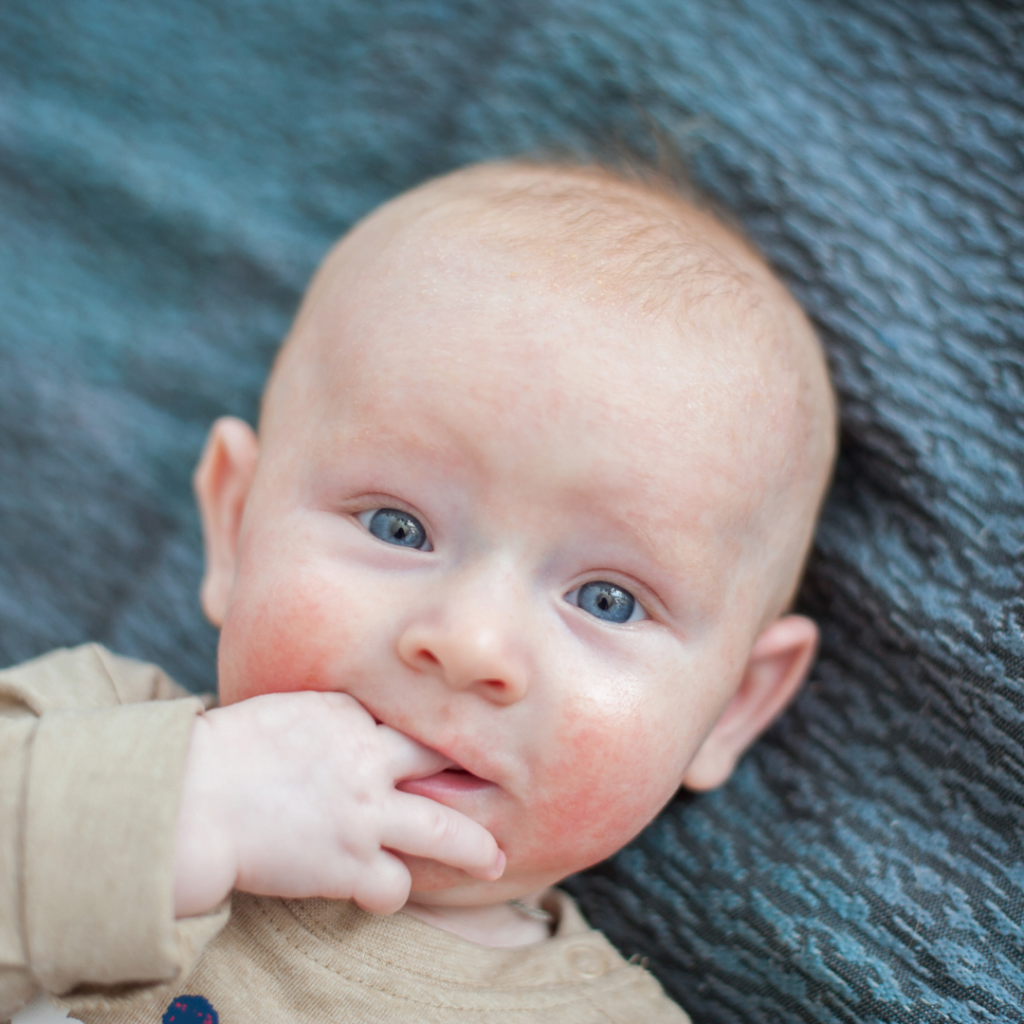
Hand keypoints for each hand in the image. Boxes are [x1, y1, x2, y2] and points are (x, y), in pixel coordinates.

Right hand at [172, 691, 503, 917]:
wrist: (189, 797)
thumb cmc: (220, 752)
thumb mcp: (281, 709)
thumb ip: (325, 719)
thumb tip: (341, 728)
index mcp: (348, 712)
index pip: (406, 720)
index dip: (431, 736)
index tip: (451, 746)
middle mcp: (368, 757)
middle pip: (443, 761)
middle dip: (475, 773)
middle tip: (506, 785)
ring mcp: (365, 812)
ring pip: (445, 831)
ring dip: (474, 849)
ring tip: (495, 861)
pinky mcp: (349, 863)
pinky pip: (395, 886)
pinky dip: (392, 892)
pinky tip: (384, 892)